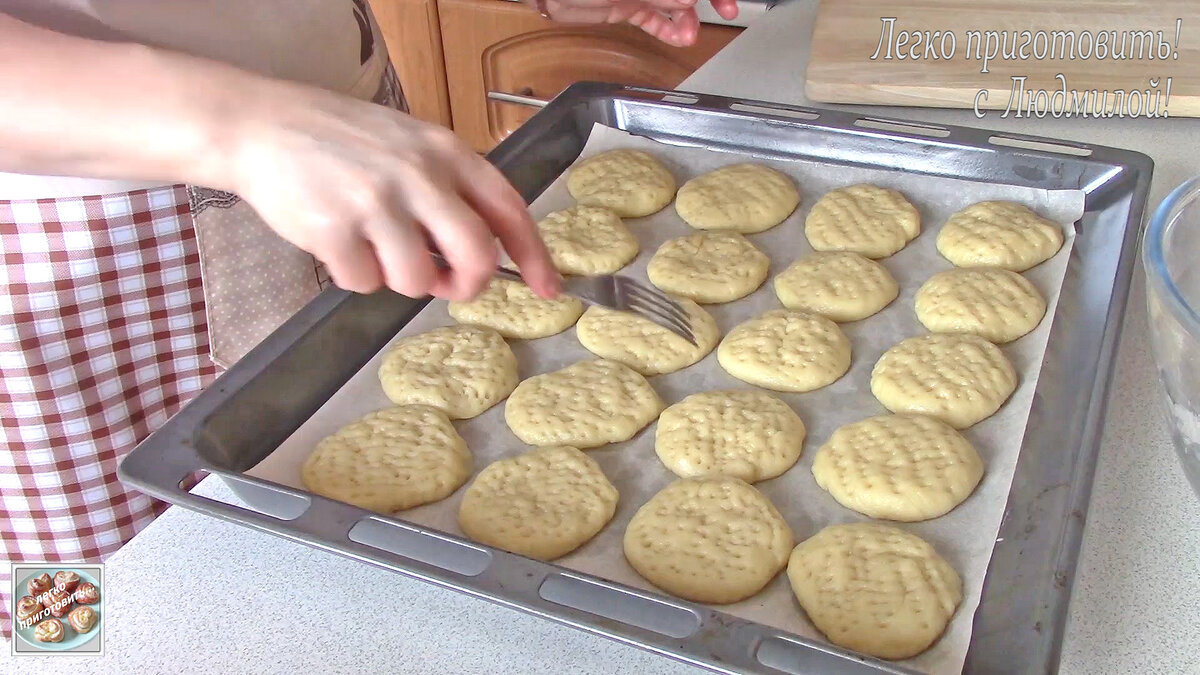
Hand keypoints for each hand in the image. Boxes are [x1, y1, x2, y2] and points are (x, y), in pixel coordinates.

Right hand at [224, 82, 560, 300]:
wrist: (262, 124)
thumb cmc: (340, 139)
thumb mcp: (409, 144)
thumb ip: (448, 189)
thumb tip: (483, 253)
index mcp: (445, 152)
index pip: (508, 208)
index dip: (534, 254)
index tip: (549, 286)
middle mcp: (418, 174)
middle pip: (475, 254)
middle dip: (467, 284)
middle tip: (447, 284)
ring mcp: (376, 201)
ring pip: (416, 280)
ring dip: (397, 279)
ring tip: (372, 247)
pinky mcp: (334, 229)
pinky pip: (364, 283)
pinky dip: (354, 276)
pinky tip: (337, 242)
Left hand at [539, 0, 737, 46]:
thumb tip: (688, 0)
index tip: (726, 2)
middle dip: (707, 0)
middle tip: (726, 10)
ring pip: (675, 4)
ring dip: (688, 19)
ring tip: (689, 34)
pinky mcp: (628, 6)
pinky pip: (656, 19)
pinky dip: (668, 29)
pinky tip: (678, 37)